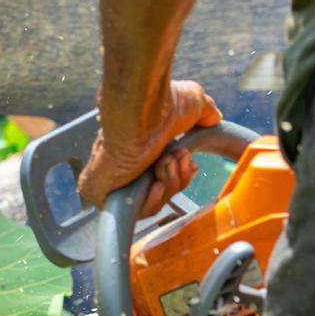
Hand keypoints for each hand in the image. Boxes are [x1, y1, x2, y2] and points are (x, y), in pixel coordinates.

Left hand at [78, 79, 221, 217]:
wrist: (140, 111)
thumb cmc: (161, 104)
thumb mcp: (192, 104)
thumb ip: (203, 112)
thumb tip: (215, 117)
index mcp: (140, 150)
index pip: (163, 177)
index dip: (181, 176)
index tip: (193, 165)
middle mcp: (125, 166)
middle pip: (160, 193)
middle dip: (177, 177)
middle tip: (178, 157)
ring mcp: (111, 181)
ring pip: (151, 202)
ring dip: (168, 184)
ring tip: (165, 162)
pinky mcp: (99, 192)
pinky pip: (130, 211)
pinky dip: (151, 201)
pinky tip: (157, 184)